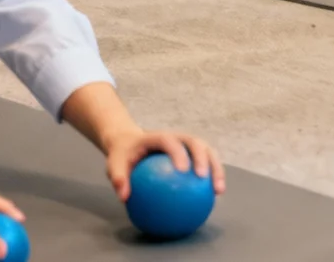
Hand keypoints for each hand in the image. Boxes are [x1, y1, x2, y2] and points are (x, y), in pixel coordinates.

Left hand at [103, 129, 225, 202]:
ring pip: (208, 152)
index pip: (172, 141)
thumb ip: (118, 177)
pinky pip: (206, 164)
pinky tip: (214, 197)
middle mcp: (178, 137)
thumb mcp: (114, 163)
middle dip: (204, 159)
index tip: (183, 171)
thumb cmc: (123, 154)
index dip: (179, 153)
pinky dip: (212, 177)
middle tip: (204, 178)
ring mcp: (188, 144)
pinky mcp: (193, 154)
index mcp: (160, 136)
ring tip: (219, 190)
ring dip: (216, 169)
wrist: (132, 143)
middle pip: (197, 143)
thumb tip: (123, 197)